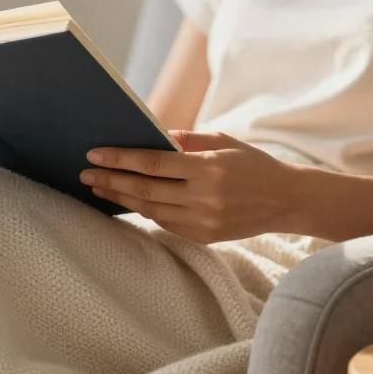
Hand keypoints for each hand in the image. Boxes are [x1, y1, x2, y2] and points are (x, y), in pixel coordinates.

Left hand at [81, 131, 297, 242]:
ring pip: (151, 210)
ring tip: (100, 187)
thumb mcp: (223, 141)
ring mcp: (203, 221)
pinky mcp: (204, 237)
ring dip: (121, 198)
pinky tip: (129, 201)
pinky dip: (145, 211)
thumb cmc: (252, 164)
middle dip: (111, 180)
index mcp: (208, 169)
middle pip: (145, 190)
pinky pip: (166, 223)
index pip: (152, 163)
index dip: (120, 159)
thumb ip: (187, 140)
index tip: (95, 154)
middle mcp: (204, 198)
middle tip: (86, 173)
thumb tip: (152, 137)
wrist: (286, 199)